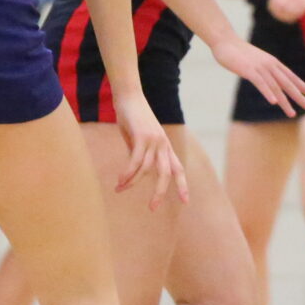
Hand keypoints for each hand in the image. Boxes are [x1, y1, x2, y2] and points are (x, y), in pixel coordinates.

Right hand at [112, 94, 187, 208]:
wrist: (128, 95)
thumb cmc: (132, 116)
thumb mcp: (137, 139)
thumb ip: (139, 154)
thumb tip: (135, 170)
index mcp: (165, 146)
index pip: (178, 169)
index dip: (182, 185)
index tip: (185, 202)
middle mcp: (163, 144)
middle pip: (167, 173)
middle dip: (160, 192)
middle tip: (152, 208)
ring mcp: (154, 140)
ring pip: (147, 169)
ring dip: (132, 182)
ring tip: (119, 189)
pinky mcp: (142, 136)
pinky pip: (136, 160)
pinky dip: (128, 172)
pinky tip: (120, 180)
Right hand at [209, 34, 304, 115]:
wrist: (224, 41)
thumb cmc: (238, 52)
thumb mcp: (255, 61)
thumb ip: (263, 69)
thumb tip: (268, 78)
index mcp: (273, 63)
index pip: (292, 76)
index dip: (303, 86)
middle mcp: (270, 65)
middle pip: (288, 83)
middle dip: (299, 96)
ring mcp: (260, 67)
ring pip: (276, 86)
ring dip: (285, 101)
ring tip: (292, 113)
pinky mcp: (249, 70)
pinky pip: (261, 83)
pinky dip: (268, 93)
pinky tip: (274, 102)